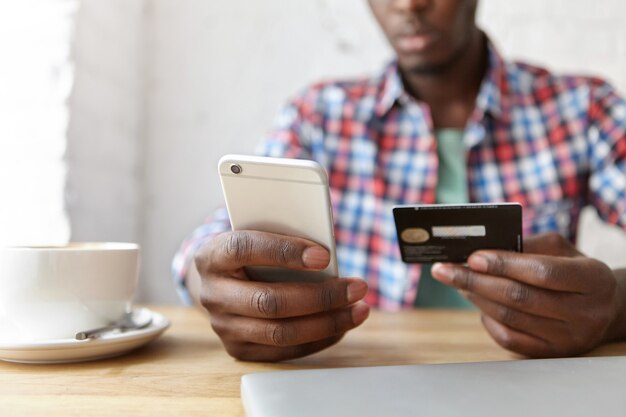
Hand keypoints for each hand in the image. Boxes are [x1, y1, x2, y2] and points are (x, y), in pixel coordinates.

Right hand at [194, 230, 368, 361]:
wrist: (220, 281)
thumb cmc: (251, 253)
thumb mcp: (258, 236)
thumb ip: (283, 241)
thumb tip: (327, 258)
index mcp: (213, 256)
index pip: (245, 249)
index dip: (284, 252)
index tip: (324, 256)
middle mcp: (213, 294)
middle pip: (269, 301)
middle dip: (321, 297)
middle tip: (357, 287)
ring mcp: (223, 326)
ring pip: (280, 332)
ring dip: (327, 322)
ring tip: (358, 309)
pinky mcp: (238, 349)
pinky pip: (284, 351)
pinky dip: (318, 339)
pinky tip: (341, 325)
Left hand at [431, 232, 625, 356]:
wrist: (604, 307)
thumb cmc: (574, 270)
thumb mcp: (562, 250)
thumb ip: (528, 246)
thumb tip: (483, 249)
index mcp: (593, 279)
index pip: (542, 272)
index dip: (504, 264)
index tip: (472, 257)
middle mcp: (585, 313)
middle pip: (519, 297)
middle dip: (475, 281)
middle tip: (444, 270)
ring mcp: (569, 338)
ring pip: (510, 318)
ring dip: (476, 297)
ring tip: (456, 281)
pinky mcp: (552, 354)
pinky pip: (510, 339)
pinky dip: (488, 319)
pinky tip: (477, 303)